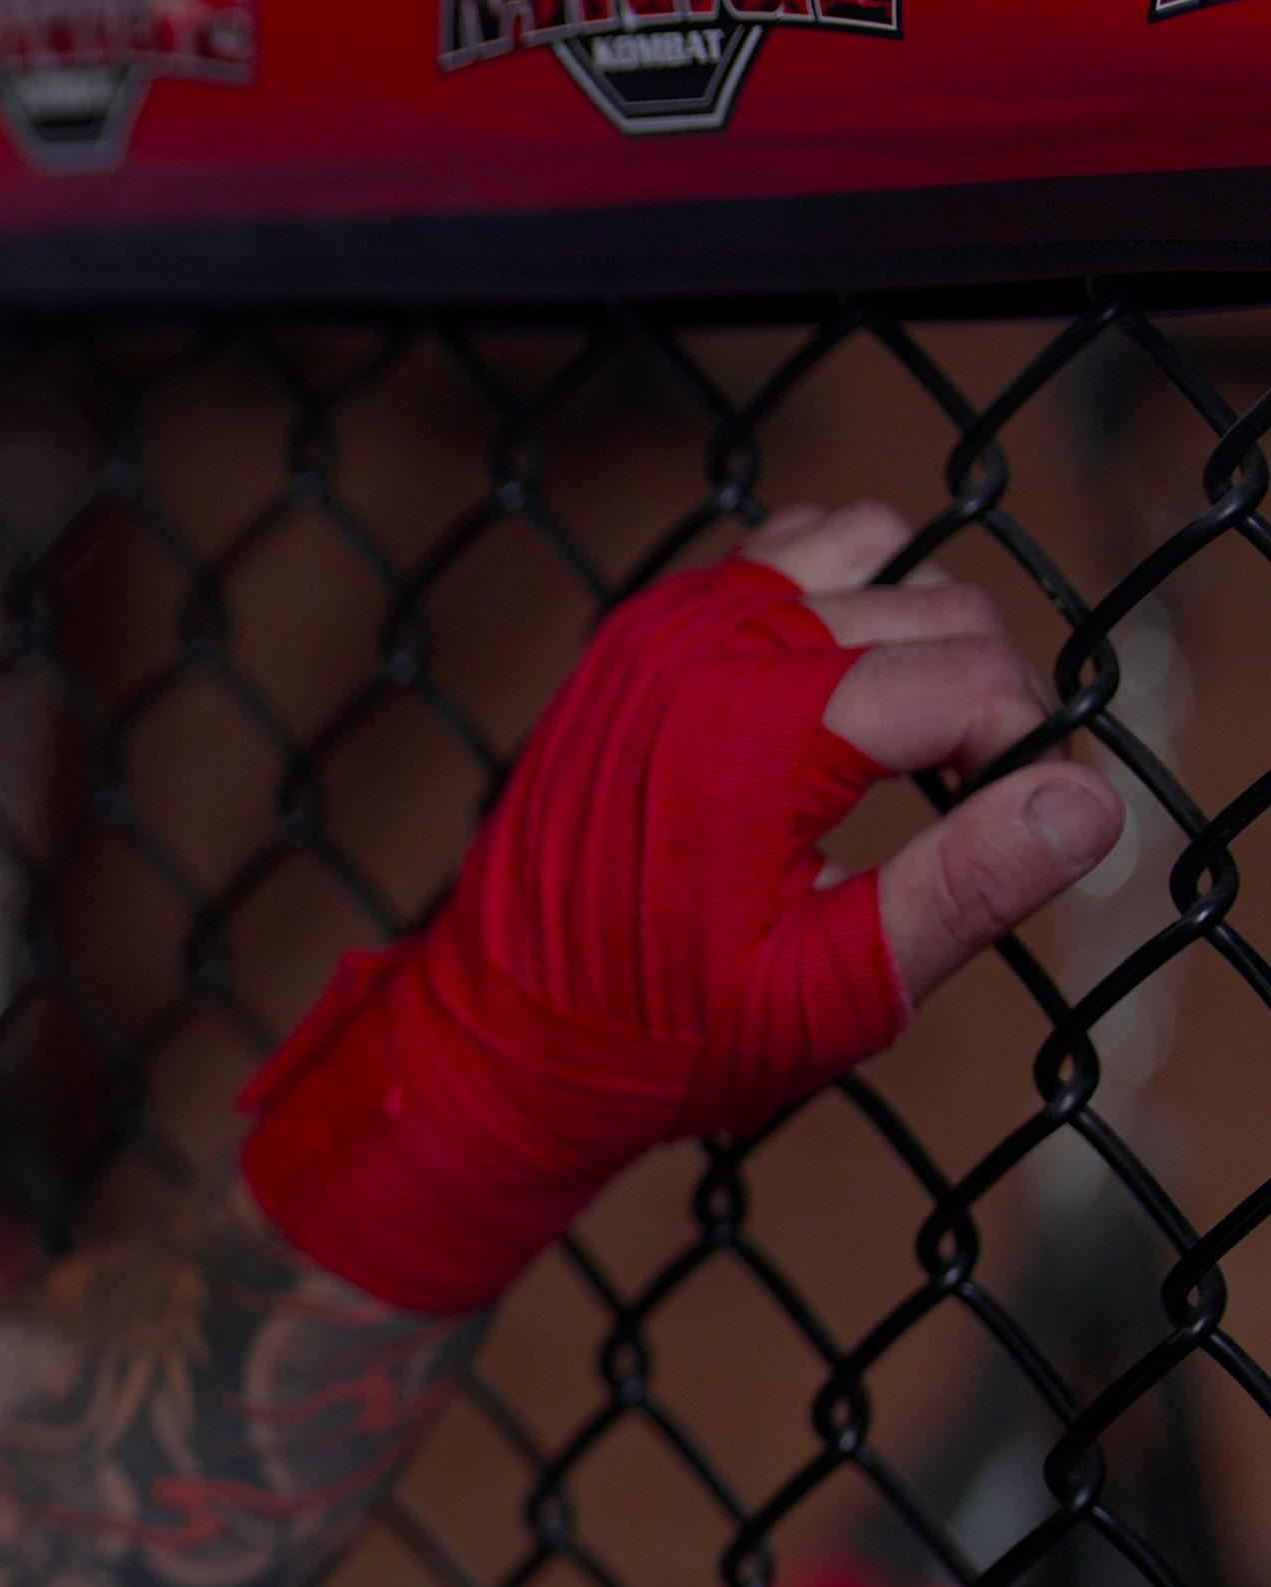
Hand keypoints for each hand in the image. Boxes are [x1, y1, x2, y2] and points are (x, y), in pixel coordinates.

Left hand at [235, 498, 1125, 1317]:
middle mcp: (708, 646)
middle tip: (971, 807)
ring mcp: (664, 625)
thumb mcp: (833, 992)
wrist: (499, 1035)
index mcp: (758, 730)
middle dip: (988, 694)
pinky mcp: (639, 630)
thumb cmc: (660, 1034)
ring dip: (915, 630)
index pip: (975, 677)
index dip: (1030, 753)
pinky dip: (835, 599)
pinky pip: (781, 555)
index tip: (1016, 833)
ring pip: (868, 551)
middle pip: (938, 606)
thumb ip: (964, 889)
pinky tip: (831, 704)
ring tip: (906, 748)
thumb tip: (1088, 801)